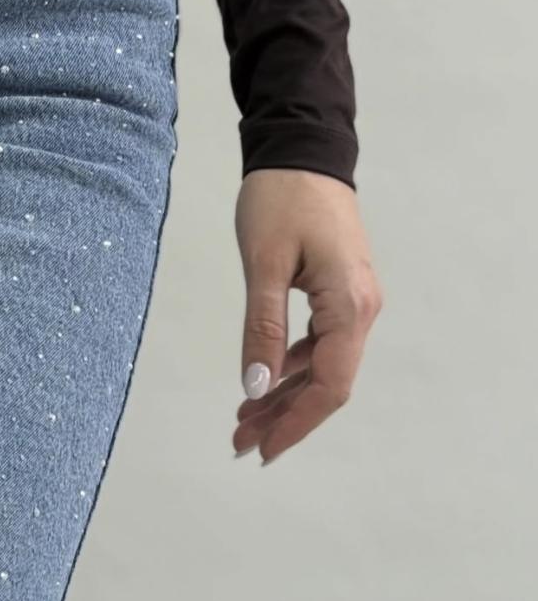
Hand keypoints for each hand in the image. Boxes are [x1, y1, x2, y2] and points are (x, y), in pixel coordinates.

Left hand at [232, 167, 382, 465]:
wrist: (301, 150)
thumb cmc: (281, 198)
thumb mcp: (263, 264)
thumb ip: (261, 327)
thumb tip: (254, 387)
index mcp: (348, 305)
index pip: (329, 386)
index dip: (296, 423)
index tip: (261, 450)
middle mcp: (361, 309)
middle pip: (327, 383)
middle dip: (284, 416)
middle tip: (239, 442)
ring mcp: (354, 300)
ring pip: (322, 365)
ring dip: (284, 394)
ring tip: (243, 419)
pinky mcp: (340, 290)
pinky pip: (320, 343)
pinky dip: (290, 365)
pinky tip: (264, 378)